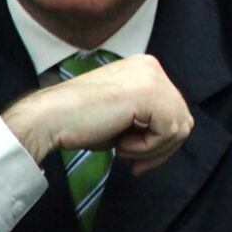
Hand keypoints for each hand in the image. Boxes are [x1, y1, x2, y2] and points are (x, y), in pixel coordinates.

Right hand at [2, 54, 194, 175]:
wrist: (48, 119)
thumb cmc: (79, 122)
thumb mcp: (124, 114)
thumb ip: (149, 116)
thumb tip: (174, 132)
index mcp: (145, 68)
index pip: (174, 109)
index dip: (161, 141)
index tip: (138, 159)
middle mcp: (152, 66)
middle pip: (182, 118)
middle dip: (161, 149)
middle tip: (134, 164)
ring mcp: (152, 77)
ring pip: (180, 127)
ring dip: (152, 150)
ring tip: (122, 148)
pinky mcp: (149, 93)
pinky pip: (168, 132)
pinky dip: (147, 148)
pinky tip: (120, 144)